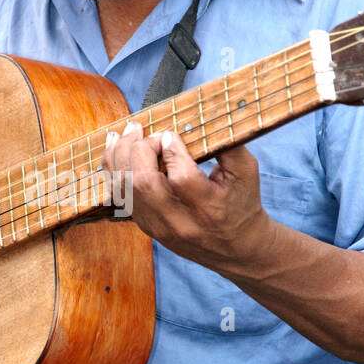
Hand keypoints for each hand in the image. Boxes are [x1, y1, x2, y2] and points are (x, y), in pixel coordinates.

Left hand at [101, 120, 272, 272]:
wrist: (237, 248)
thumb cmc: (242, 204)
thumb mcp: (247, 173)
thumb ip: (229, 144)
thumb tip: (207, 115)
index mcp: (210, 208)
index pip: (181, 178)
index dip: (172, 151)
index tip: (171, 135)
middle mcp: (181, 222)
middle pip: (145, 184)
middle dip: (138, 150)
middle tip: (141, 129)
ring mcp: (160, 227)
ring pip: (126, 191)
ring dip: (119, 158)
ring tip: (121, 135)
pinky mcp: (148, 228)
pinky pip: (122, 199)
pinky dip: (115, 173)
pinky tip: (116, 154)